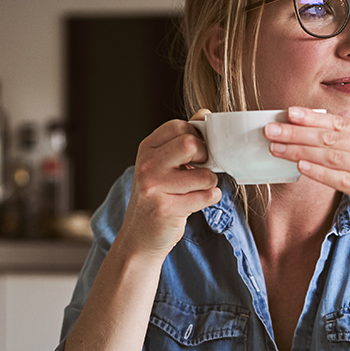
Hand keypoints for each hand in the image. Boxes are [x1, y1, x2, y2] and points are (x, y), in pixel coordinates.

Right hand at [116, 115, 220, 257]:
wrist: (139, 236)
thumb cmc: (157, 196)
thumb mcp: (163, 163)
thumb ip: (183, 138)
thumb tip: (204, 114)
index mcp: (147, 148)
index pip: (180, 126)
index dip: (197, 137)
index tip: (196, 152)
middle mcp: (147, 165)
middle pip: (191, 144)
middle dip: (205, 157)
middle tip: (200, 169)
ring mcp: (154, 187)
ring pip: (204, 175)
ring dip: (210, 183)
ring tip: (197, 189)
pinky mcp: (166, 208)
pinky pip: (206, 197)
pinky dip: (210, 198)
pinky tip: (197, 202)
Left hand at [263, 106, 349, 255]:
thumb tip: (321, 146)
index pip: (339, 124)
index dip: (311, 117)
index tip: (287, 112)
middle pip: (331, 137)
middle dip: (297, 131)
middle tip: (270, 128)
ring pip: (332, 155)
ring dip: (300, 149)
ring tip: (275, 147)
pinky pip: (343, 179)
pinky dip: (319, 172)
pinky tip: (300, 167)